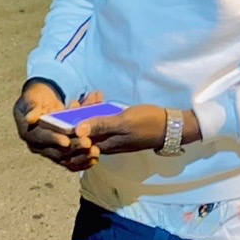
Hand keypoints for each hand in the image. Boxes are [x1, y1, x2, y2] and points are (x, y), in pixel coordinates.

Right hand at [13, 81, 102, 171]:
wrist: (43, 103)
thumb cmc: (37, 98)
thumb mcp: (32, 97)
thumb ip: (32, 106)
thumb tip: (30, 118)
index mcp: (29, 132)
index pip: (41, 138)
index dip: (53, 139)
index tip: (66, 141)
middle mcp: (38, 146)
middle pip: (56, 151)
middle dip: (73, 147)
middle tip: (87, 143)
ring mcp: (50, 151)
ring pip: (66, 158)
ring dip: (81, 156)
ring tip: (95, 151)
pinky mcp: (61, 154)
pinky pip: (72, 161)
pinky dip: (83, 161)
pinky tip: (95, 159)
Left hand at [80, 105, 201, 157]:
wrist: (170, 127)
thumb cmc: (147, 123)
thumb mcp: (124, 122)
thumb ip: (101, 125)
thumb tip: (77, 131)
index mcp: (103, 144)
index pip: (78, 138)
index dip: (70, 123)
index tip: (72, 105)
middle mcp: (104, 144)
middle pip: (83, 131)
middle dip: (80, 113)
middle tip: (82, 99)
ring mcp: (111, 138)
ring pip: (92, 124)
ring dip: (90, 109)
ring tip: (95, 95)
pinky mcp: (117, 131)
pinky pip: (102, 121)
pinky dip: (99, 110)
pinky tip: (100, 98)